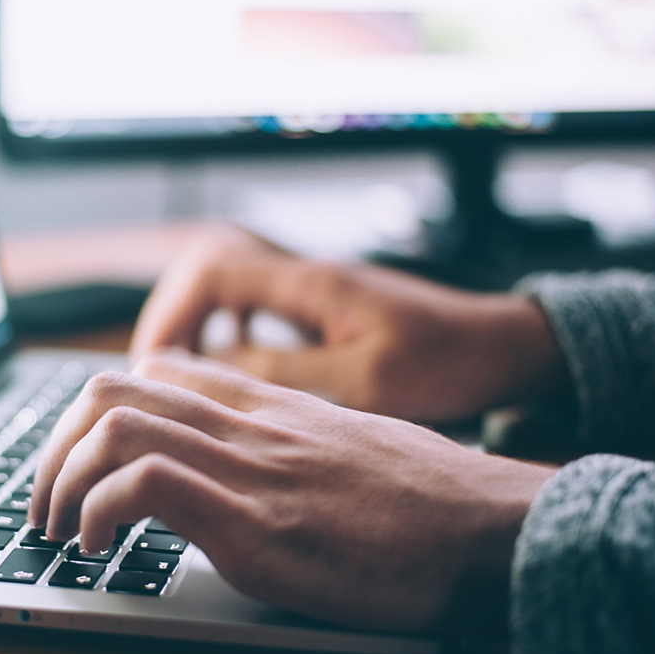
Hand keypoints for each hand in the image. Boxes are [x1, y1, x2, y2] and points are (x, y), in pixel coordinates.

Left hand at [30, 349, 554, 633]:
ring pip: (114, 425)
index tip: (84, 460)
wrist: (493, 528)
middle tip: (47, 500)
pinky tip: (99, 548)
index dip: (99, 411)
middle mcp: (250, 424)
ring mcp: (251, 468)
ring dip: (60, 479)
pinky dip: (98, 512)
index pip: (158, 370)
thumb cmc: (431, 499)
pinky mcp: (257, 524)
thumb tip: (254, 469)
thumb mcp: (351, 449)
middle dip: (55, 445)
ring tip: (59, 528)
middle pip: (114, 388)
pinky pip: (145, 485)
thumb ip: (291, 444)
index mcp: (271, 405)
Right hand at [130, 229, 568, 422]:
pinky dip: (230, 331)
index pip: (211, 272)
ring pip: (229, 288)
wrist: (500, 347)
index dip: (170, 315)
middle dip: (173, 319)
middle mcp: (305, 275)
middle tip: (156, 374)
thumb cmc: (445, 362)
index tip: (154, 366)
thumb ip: (284, 372)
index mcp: (310, 284)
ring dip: (198, 325)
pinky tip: (234, 366)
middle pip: (208, 271)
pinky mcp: (325, 308)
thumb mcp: (363, 381)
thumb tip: (211, 370)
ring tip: (182, 374)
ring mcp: (314, 289)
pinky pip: (256, 306)